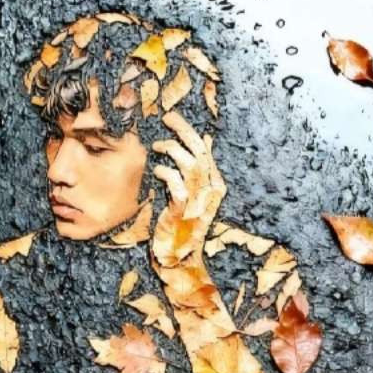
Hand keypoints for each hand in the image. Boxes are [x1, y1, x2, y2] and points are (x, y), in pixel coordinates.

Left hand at [152, 110, 225, 231]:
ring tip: (156, 146)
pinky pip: (176, 184)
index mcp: (216, 184)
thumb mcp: (196, 192)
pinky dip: (166, 173)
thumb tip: (205, 139)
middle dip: (183, 130)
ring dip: (171, 149)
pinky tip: (157, 170)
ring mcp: (199, 200)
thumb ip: (200, 168)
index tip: (174, 118)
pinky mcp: (184, 210)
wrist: (180, 255)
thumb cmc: (184, 221)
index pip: (205, 149)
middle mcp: (211, 190)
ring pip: (190, 164)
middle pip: (200, 152)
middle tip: (167, 118)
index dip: (189, 131)